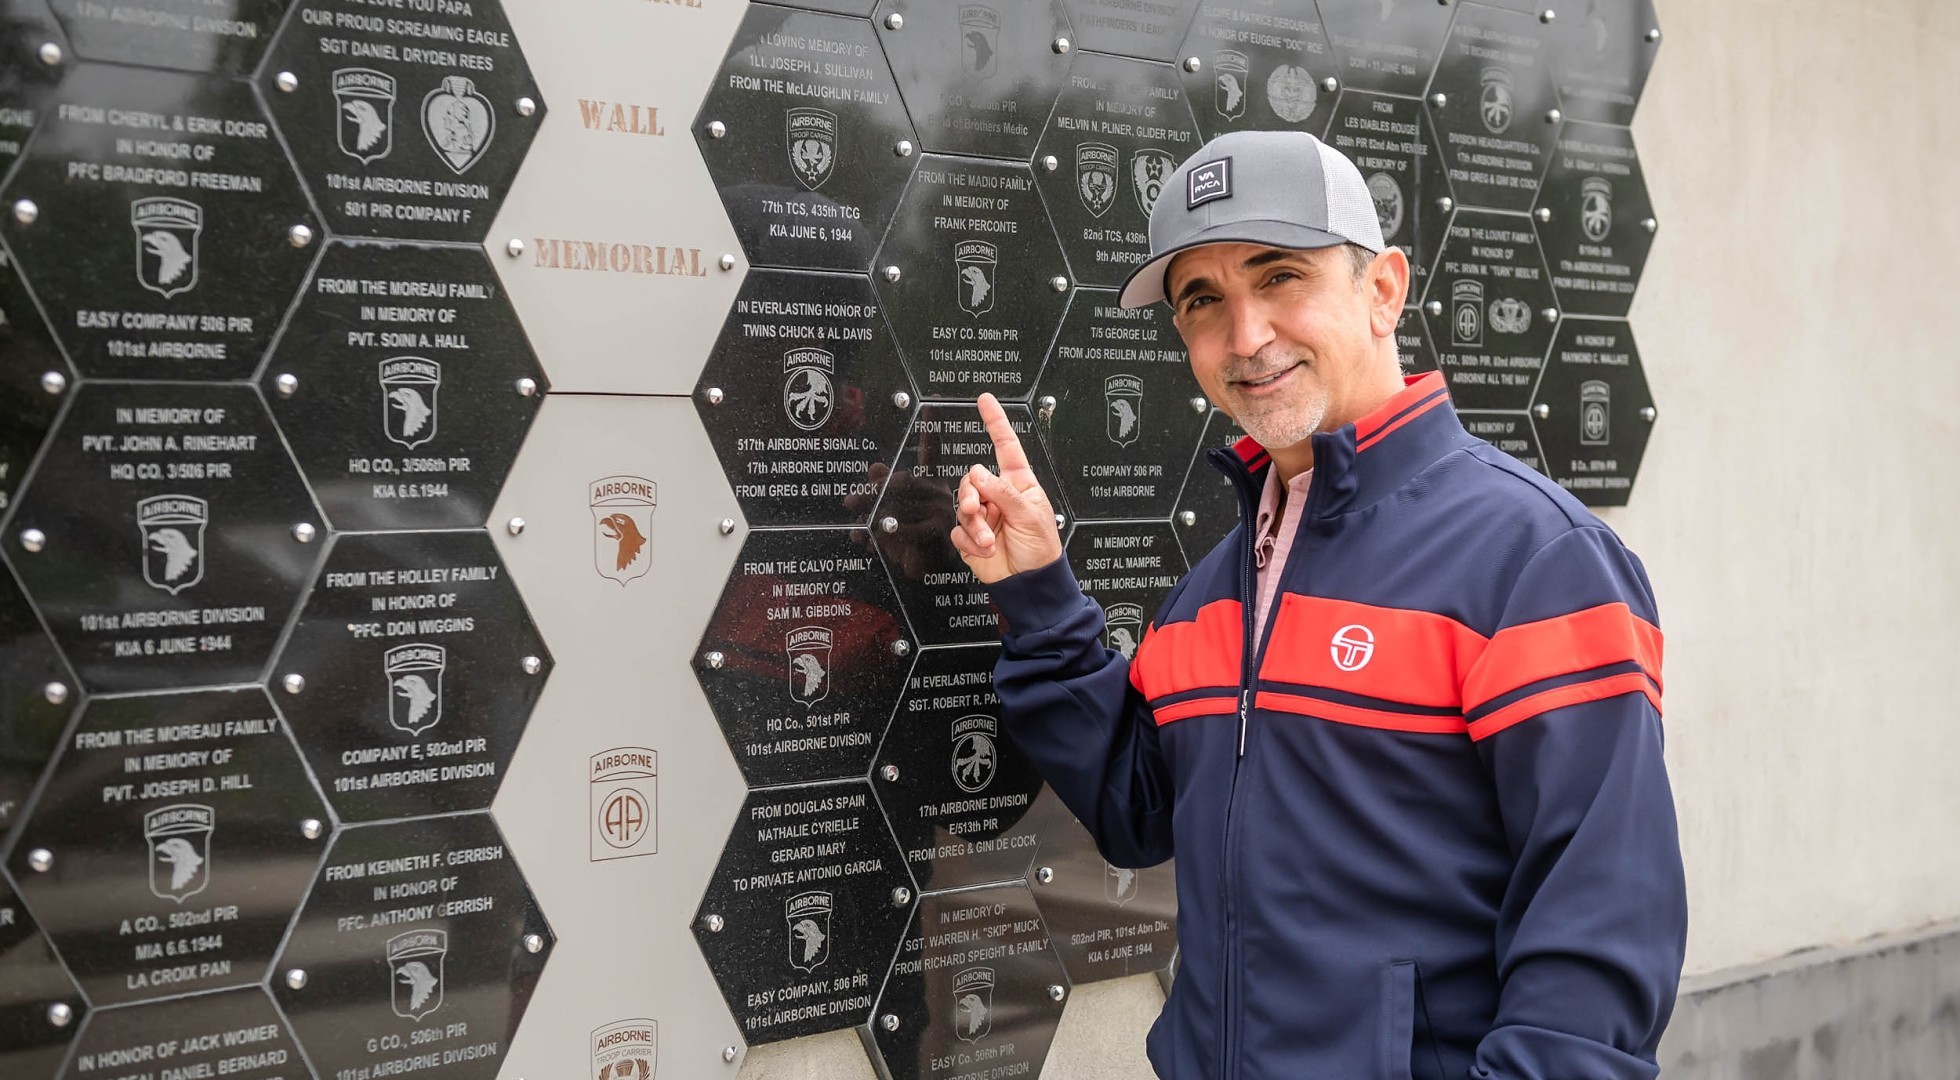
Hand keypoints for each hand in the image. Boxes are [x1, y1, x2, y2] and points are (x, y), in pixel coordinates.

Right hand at [950, 393, 1062, 583]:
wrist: (1029, 583)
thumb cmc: (1040, 550)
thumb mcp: (1029, 516)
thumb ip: (1004, 493)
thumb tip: (980, 475)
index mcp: (1019, 484)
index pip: (1006, 446)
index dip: (995, 422)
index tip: (985, 400)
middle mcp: (999, 496)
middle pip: (973, 478)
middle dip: (973, 494)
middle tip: (980, 510)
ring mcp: (984, 516)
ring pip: (963, 505)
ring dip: (974, 524)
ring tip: (989, 538)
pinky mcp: (971, 536)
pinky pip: (958, 530)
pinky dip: (970, 541)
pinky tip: (985, 550)